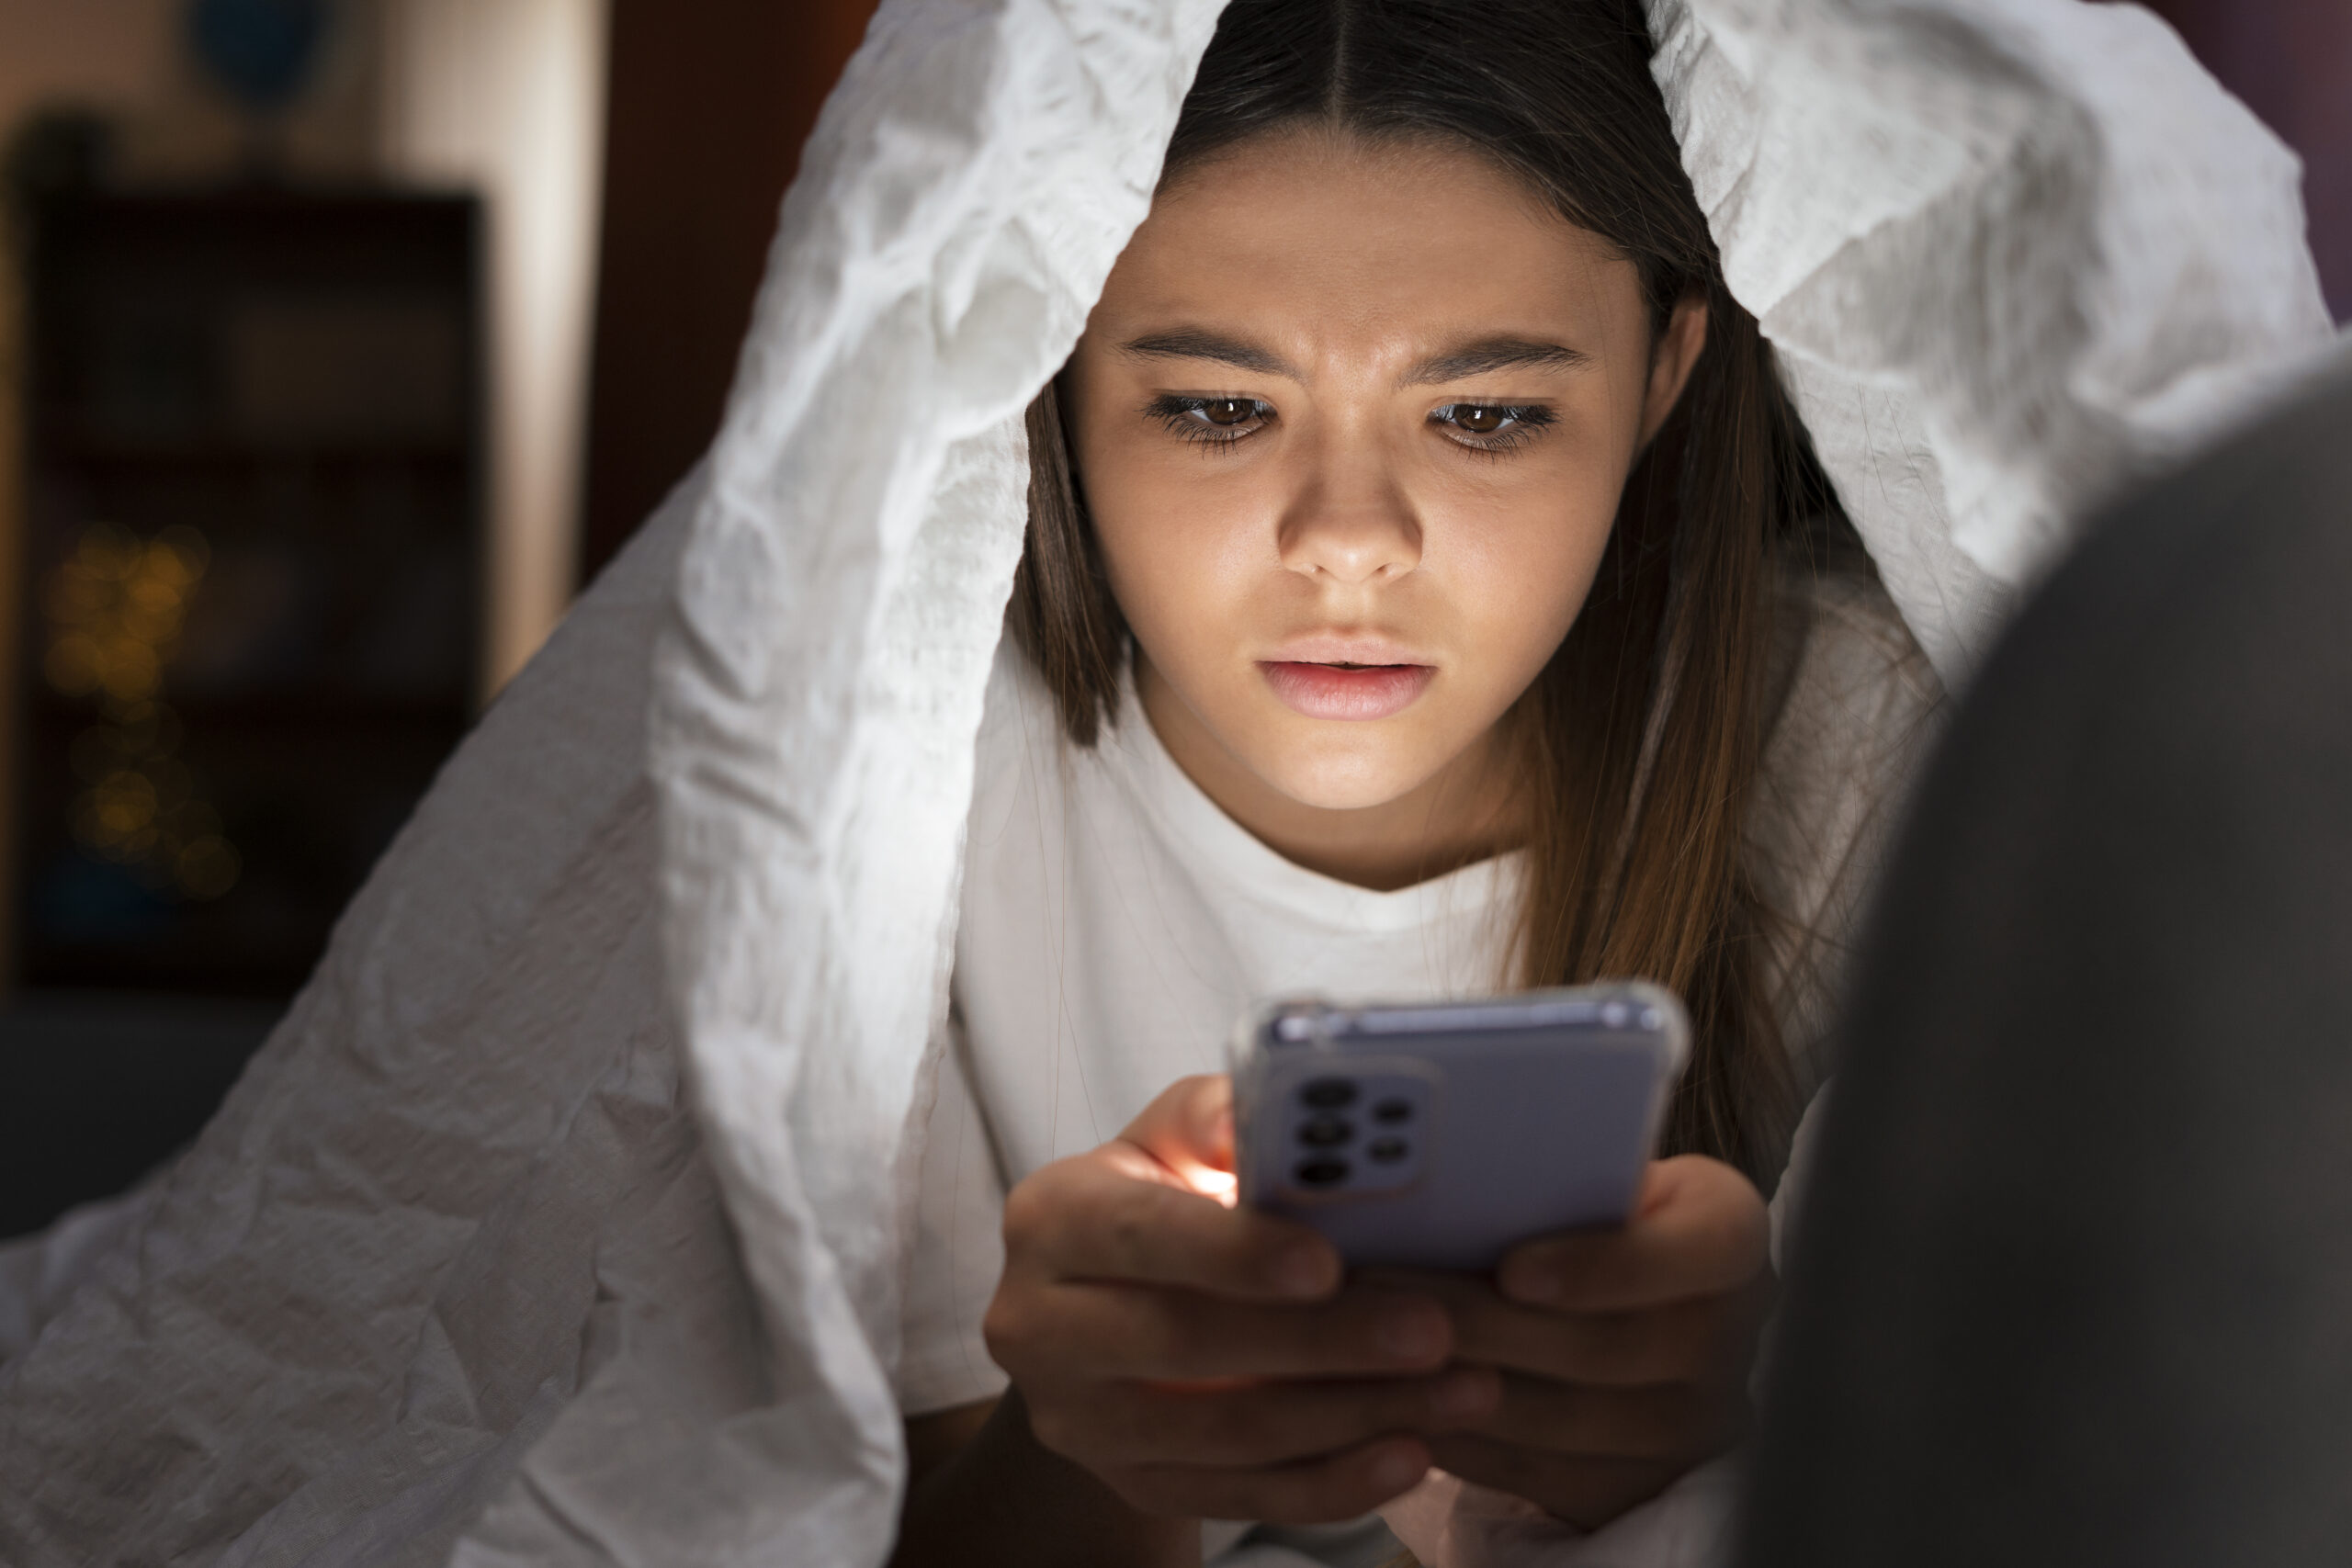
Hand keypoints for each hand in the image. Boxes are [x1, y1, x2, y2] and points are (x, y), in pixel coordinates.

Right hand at [984, 1075, 1502, 1523]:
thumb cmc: (1165, 1193)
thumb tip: (1259, 1116)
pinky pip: (1241, 1498)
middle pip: (1183, 1344)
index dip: (1233, 1252)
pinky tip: (1410, 1451)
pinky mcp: (1130, 1484)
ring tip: (1458, 1387)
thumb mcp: (1175, 1135)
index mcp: (1051, 1219)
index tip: (1329, 1262)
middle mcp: (1038, 1327)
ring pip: (1223, 1435)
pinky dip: (1333, 1484)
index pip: (1139, 1234)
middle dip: (1320, 1342)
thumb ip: (1218, 1115)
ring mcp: (1079, 1420)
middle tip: (1432, 1328)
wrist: (1109, 1297)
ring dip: (1352, 1416)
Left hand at [1374, 1155, 1773, 1529]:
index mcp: (1730, 1235)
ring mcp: (1695, 1425)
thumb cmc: (1580, 1212)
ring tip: (1371, 1351)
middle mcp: (1731, 1336)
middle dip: (1484, 1325)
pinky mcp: (1639, 1485)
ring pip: (1570, 1421)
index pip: (1705, 1250)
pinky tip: (1396, 1406)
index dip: (1609, 1266)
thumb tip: (1458, 1176)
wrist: (1609, 1298)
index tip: (1513, 1269)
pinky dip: (1464, 1442)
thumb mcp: (1587, 1171)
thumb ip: (1552, 1174)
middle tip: (1384, 1302)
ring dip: (1457, 1385)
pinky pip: (1545, 1475)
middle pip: (1612, 1347)